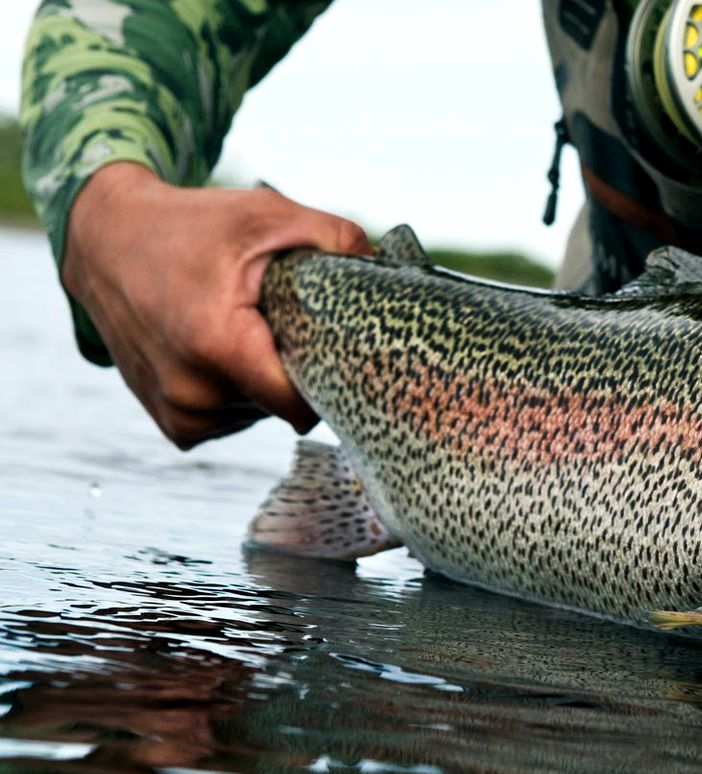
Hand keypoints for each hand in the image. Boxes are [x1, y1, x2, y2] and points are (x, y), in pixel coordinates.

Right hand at [63, 163, 372, 448]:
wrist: (106, 241)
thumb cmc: (191, 226)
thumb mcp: (267, 214)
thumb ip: (336, 237)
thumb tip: (389, 265)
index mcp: (217, 345)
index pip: (302, 402)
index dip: (330, 376)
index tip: (338, 349)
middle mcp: (192, 392)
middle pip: (286, 405)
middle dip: (297, 369)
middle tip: (283, 321)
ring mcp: (178, 413)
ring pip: (263, 415)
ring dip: (267, 381)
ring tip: (245, 329)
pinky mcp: (172, 425)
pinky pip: (235, 421)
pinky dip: (241, 393)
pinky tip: (225, 352)